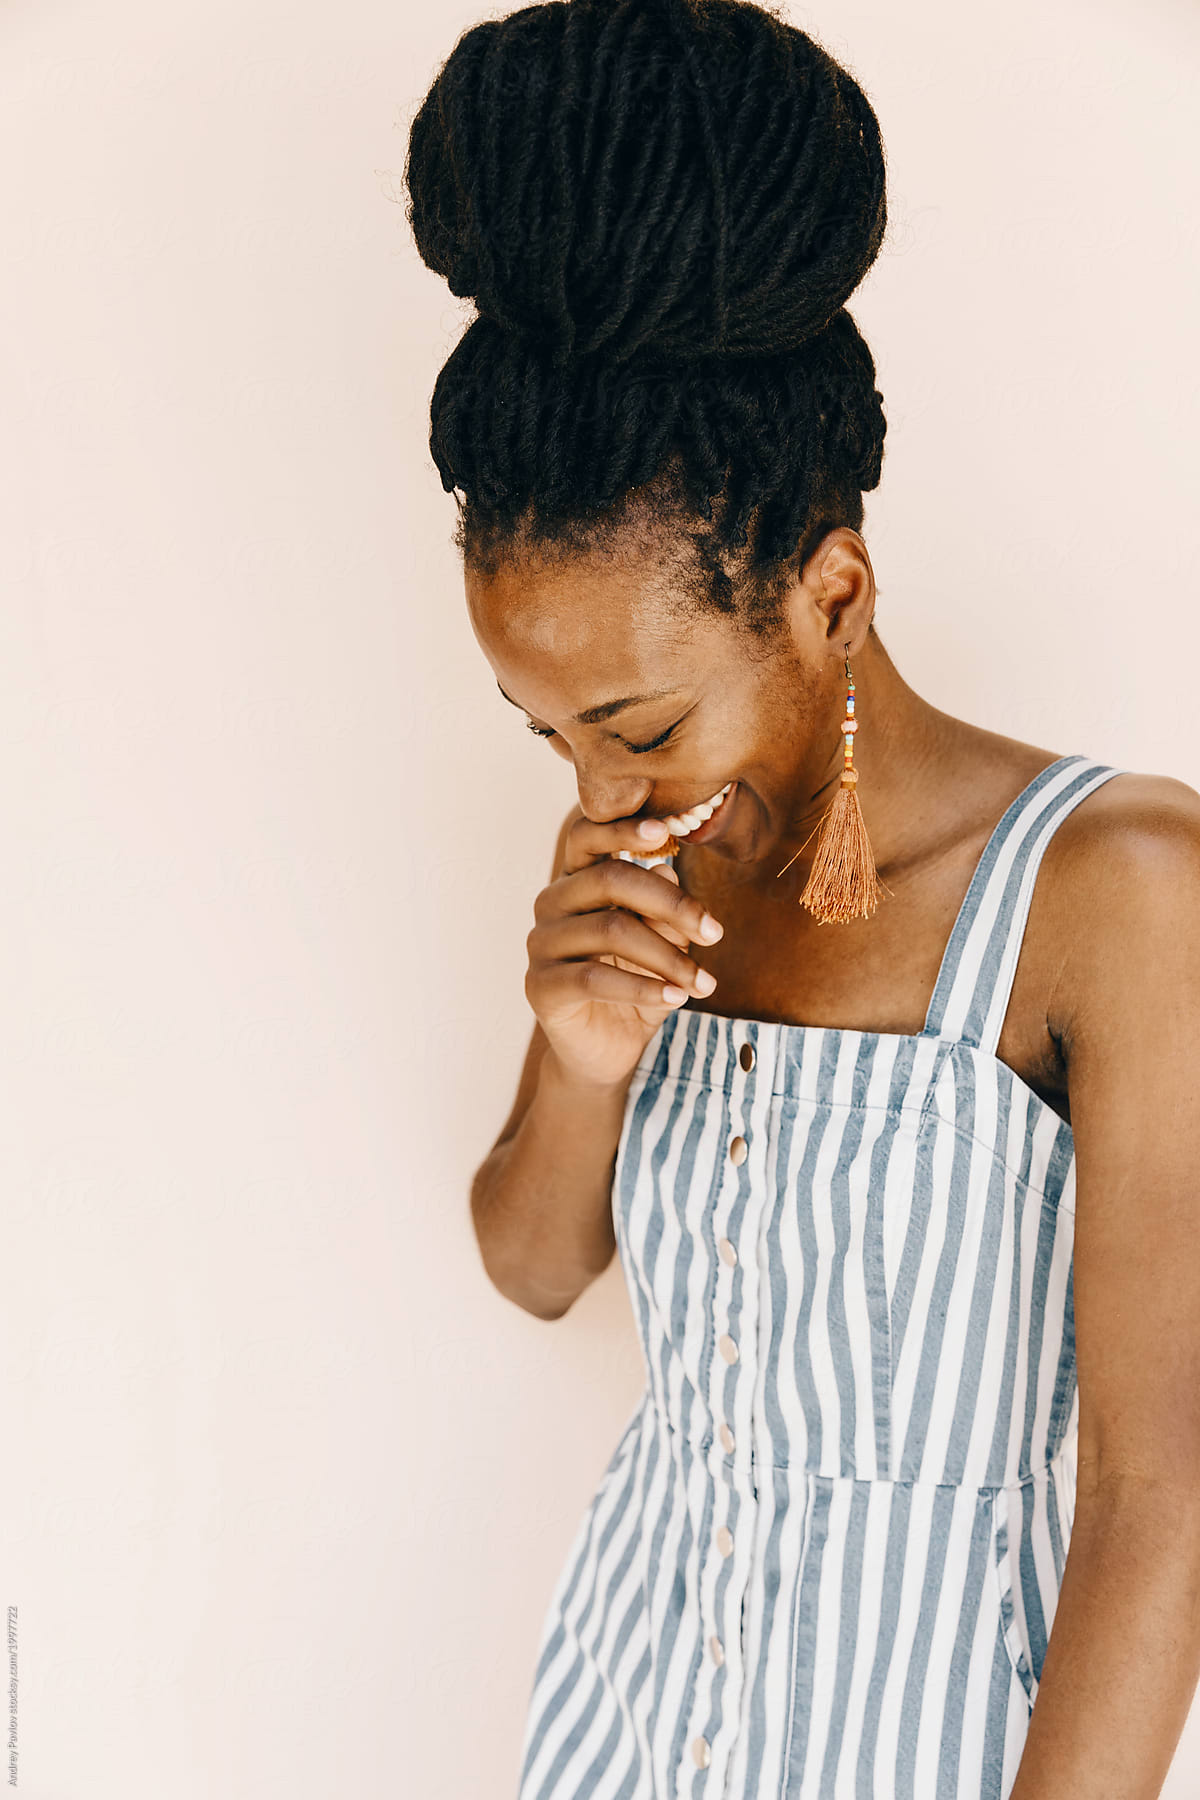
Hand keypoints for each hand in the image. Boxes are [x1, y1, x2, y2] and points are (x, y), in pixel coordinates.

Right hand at [524, 816, 723, 1091]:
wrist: (607, 1053)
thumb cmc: (637, 987)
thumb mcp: (662, 944)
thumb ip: (662, 909)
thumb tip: (668, 870)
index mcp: (578, 882)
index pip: (586, 836)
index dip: (621, 827)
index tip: (665, 829)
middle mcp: (552, 904)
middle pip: (609, 878)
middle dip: (672, 904)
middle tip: (715, 933)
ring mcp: (541, 944)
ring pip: (610, 929)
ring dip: (668, 957)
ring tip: (704, 983)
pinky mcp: (540, 986)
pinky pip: (595, 978)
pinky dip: (643, 987)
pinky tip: (677, 998)